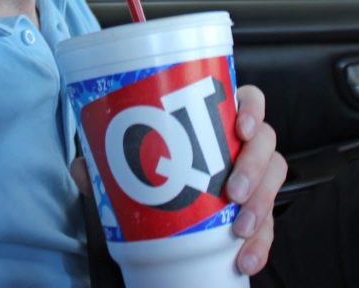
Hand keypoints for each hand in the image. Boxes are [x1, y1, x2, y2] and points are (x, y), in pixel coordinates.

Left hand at [67, 84, 286, 276]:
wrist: (166, 225)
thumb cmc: (156, 176)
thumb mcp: (130, 169)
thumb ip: (106, 167)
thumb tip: (83, 168)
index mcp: (218, 121)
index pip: (249, 100)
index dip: (253, 109)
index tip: (242, 127)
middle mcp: (243, 146)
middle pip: (267, 142)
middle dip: (253, 166)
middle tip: (231, 191)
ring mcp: (254, 179)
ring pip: (274, 180)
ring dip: (261, 204)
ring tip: (239, 229)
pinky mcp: (258, 213)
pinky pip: (270, 225)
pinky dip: (261, 243)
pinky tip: (245, 258)